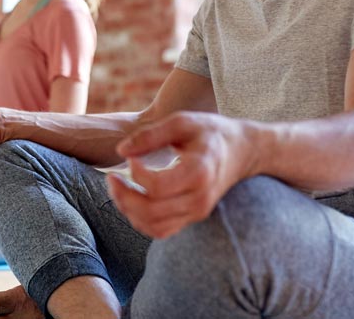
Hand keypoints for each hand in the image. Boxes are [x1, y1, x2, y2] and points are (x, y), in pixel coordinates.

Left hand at [106, 112, 257, 239]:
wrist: (242, 150)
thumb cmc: (210, 132)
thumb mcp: (182, 122)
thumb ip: (151, 134)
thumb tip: (121, 151)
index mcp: (199, 173)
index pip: (157, 187)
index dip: (136, 174)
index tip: (130, 156)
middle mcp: (200, 198)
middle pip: (152, 212)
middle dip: (123, 196)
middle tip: (111, 178)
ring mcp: (197, 212)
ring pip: (154, 226)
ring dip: (128, 210)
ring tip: (118, 188)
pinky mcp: (192, 217)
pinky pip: (161, 230)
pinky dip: (140, 220)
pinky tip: (131, 200)